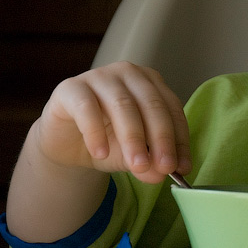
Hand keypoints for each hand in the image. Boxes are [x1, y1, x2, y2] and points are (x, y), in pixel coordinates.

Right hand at [35, 61, 191, 183]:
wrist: (65, 143)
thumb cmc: (106, 140)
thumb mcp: (131, 155)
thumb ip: (148, 161)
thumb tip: (162, 173)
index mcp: (151, 83)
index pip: (172, 109)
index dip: (179, 138)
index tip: (182, 167)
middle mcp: (129, 73)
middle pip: (151, 104)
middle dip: (161, 138)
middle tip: (165, 167)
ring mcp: (100, 77)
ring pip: (123, 104)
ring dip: (133, 137)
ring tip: (138, 165)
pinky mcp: (71, 88)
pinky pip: (87, 107)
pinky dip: (96, 132)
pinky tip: (101, 153)